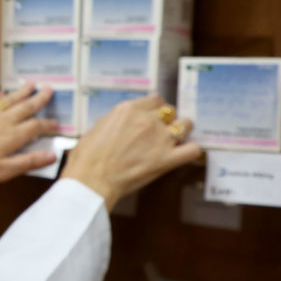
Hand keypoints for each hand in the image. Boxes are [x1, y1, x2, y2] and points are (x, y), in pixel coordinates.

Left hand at [0, 83, 59, 183]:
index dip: (49, 125)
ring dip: (22, 92)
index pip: (36, 127)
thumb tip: (52, 155)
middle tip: (50, 89)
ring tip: (31, 83)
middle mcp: (3, 122)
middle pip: (25, 107)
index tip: (58, 124)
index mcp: (12, 136)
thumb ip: (28, 162)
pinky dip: (0, 96)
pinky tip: (2, 94)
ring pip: (10, 100)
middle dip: (39, 99)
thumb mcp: (2, 170)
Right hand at [60, 95, 201, 210]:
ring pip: (187, 124)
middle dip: (167, 120)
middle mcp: (148, 120)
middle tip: (159, 132)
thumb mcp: (96, 129)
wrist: (91, 180)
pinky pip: (193, 150)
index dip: (155, 109)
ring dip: (182, 131)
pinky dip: (191, 151)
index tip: (152, 117)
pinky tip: (183, 154)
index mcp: (129, 110)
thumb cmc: (87, 157)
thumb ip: (113, 122)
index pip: (155, 100)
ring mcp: (160, 139)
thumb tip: (119, 123)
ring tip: (175, 140)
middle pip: (171, 111)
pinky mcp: (167, 160)